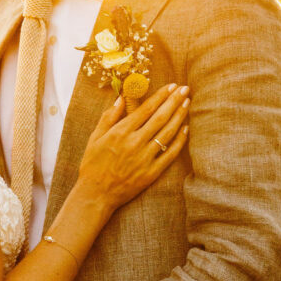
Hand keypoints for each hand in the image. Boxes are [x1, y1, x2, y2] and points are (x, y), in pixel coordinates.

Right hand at [78, 83, 189, 212]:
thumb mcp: (95, 138)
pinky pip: (169, 154)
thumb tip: (120, 99)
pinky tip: (185, 129)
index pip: (146, 109)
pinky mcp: (151, 172)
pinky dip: (179, 141)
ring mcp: (145, 158)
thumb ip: (108, 117)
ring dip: (179, 116)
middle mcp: (134, 142)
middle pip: (160, 117)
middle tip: (185, 89)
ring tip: (187, 103)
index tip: (172, 86)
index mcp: (120, 132)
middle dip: (174, 101)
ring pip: (167, 133)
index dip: (161, 96)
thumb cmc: (92, 165)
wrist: (96, 194)